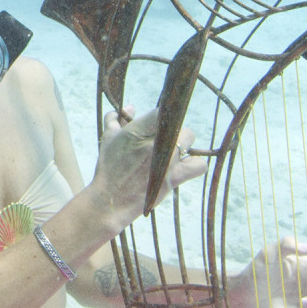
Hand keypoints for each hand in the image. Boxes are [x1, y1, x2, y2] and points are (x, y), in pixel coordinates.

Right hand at [85, 107, 208, 230]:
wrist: (110, 200)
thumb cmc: (108, 168)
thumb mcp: (108, 138)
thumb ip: (116, 118)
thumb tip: (130, 107)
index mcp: (137, 130)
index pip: (161, 111)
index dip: (163, 114)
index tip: (160, 121)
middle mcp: (154, 143)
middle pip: (177, 124)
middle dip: (172, 129)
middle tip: (164, 138)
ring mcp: (166, 161)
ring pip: (188, 139)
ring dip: (184, 143)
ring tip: (175, 150)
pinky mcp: (174, 178)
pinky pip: (198, 165)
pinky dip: (195, 163)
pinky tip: (185, 164)